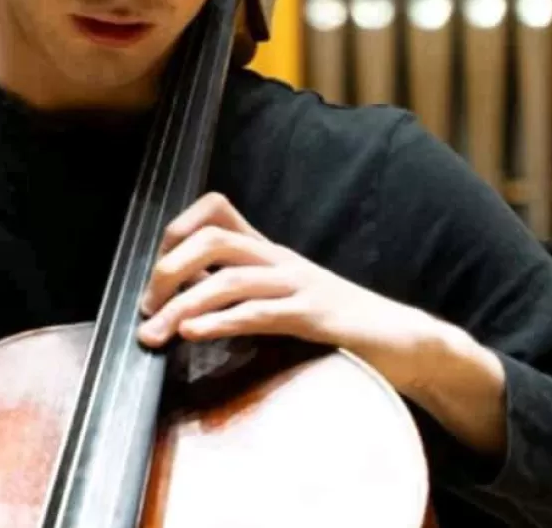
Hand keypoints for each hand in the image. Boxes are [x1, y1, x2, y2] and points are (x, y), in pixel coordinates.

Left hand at [136, 191, 439, 392]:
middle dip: (169, 268)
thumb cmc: (337, 323)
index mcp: (268, 251)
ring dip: (184, 305)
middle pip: (213, 238)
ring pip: (229, 277)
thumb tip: (184, 302)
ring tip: (156, 331)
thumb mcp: (283, 297)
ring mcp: (299, 285)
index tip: (153, 270)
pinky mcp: (316, 317)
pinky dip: (221, 321)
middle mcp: (279, 259)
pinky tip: (195, 333)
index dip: (176, 230)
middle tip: (147, 306)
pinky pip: (260, 312)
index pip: (216, 210)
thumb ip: (243, 292)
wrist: (404, 341)